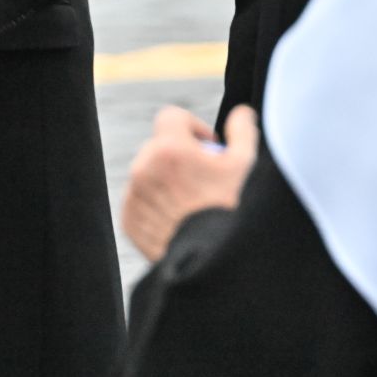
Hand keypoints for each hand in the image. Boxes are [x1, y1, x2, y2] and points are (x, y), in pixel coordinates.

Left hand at [122, 105, 259, 262]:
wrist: (217, 264)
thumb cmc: (236, 210)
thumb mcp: (247, 166)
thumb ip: (243, 131)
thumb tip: (240, 113)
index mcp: (169, 148)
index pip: (171, 117)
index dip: (192, 127)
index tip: (208, 146)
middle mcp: (144, 168)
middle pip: (159, 147)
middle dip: (180, 155)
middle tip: (206, 178)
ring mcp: (134, 196)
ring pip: (148, 176)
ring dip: (167, 181)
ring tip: (196, 203)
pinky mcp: (129, 221)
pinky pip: (141, 203)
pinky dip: (156, 206)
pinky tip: (182, 221)